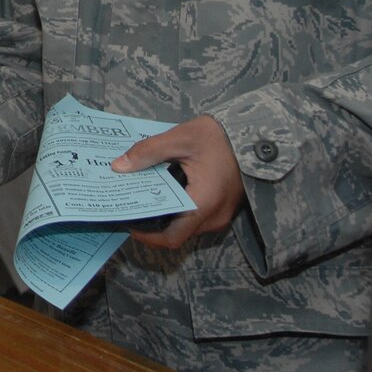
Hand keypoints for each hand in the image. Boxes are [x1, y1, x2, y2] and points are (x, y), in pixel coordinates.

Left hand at [111, 115, 243, 247]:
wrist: (253, 134)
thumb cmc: (218, 137)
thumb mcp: (179, 138)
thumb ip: (147, 152)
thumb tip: (119, 167)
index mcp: (203, 203)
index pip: (171, 237)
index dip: (146, 235)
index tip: (126, 221)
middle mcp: (214, 217)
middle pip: (177, 233)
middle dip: (152, 225)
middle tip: (130, 207)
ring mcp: (221, 215)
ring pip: (186, 226)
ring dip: (166, 217)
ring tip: (144, 197)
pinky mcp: (223, 208)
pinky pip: (196, 218)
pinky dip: (179, 211)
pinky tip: (165, 192)